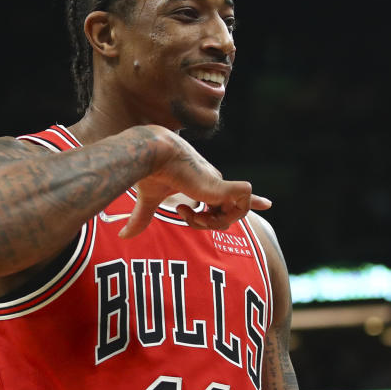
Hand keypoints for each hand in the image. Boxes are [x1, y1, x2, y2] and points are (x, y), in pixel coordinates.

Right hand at [118, 129, 270, 237]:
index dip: (249, 201)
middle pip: (226, 216)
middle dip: (205, 223)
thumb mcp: (148, 201)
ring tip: (187, 210)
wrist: (154, 153)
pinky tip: (201, 205)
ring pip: (233, 216)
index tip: (267, 204)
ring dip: (208, 222)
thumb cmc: (150, 171)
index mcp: (203, 185)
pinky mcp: (223, 187)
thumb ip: (141, 218)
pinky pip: (243, 203)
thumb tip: (123, 236)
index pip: (231, 195)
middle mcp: (216, 184)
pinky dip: (223, 214)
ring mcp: (221, 186)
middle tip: (183, 212)